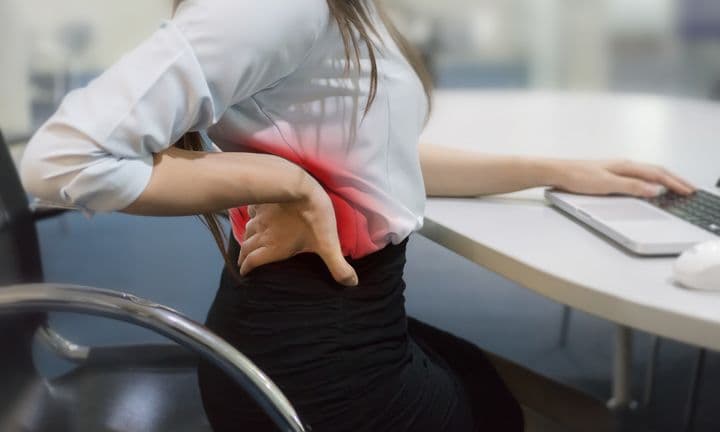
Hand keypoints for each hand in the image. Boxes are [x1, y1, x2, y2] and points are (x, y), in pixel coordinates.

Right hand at [237, 177, 358, 285]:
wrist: (300, 184)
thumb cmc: (314, 216)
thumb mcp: (328, 244)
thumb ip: (338, 266)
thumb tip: (352, 284)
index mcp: (273, 247)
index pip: (253, 261)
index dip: (246, 268)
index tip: (244, 273)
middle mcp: (262, 233)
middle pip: (246, 247)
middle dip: (243, 256)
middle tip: (242, 262)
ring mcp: (261, 216)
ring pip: (247, 230)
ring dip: (246, 239)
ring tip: (246, 243)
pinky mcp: (263, 201)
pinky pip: (252, 211)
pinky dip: (251, 217)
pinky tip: (254, 216)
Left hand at [550, 159, 694, 197]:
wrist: (557, 172)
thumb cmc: (577, 177)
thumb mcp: (607, 184)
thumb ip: (631, 186)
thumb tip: (654, 189)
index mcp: (625, 166)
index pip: (657, 174)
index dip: (674, 183)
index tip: (688, 191)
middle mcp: (623, 165)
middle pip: (655, 171)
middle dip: (674, 179)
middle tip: (689, 188)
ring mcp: (616, 168)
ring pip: (647, 172)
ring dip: (664, 179)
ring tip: (675, 186)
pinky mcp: (609, 173)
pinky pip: (637, 175)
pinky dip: (650, 180)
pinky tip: (648, 186)